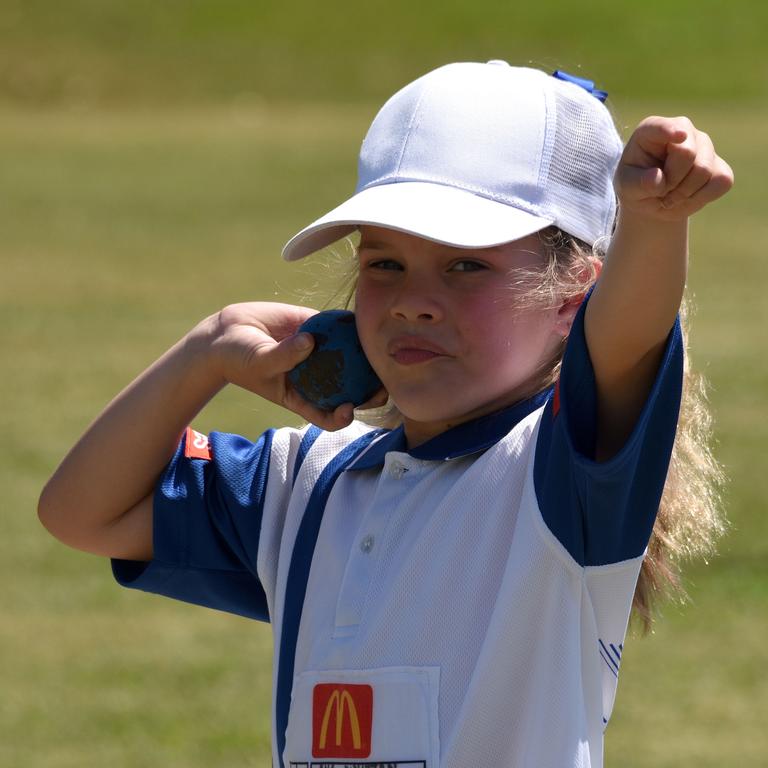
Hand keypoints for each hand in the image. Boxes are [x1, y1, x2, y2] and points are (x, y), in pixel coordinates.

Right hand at [204, 302, 385, 430]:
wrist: (226, 334)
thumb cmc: (238, 358)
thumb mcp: (260, 361)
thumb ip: (285, 355)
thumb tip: (310, 341)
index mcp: (301, 397)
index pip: (326, 415)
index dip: (341, 418)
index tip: (349, 409)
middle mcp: (314, 379)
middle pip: (348, 390)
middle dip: (369, 392)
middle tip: (382, 386)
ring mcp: (317, 354)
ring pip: (349, 359)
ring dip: (367, 358)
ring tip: (381, 353)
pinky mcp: (315, 329)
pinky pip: (337, 329)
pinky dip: (350, 327)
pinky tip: (363, 322)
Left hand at [614, 116, 733, 220]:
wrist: (653, 201)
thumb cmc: (636, 186)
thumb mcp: (627, 187)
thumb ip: (637, 183)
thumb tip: (658, 180)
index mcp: (652, 130)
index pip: (663, 128)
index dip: (671, 131)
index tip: (679, 136)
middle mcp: (683, 130)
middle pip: (687, 155)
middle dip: (671, 181)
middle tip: (659, 192)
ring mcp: (705, 146)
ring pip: (703, 170)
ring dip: (683, 193)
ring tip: (670, 196)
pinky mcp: (720, 166)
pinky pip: (720, 182)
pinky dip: (701, 198)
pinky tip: (687, 197)